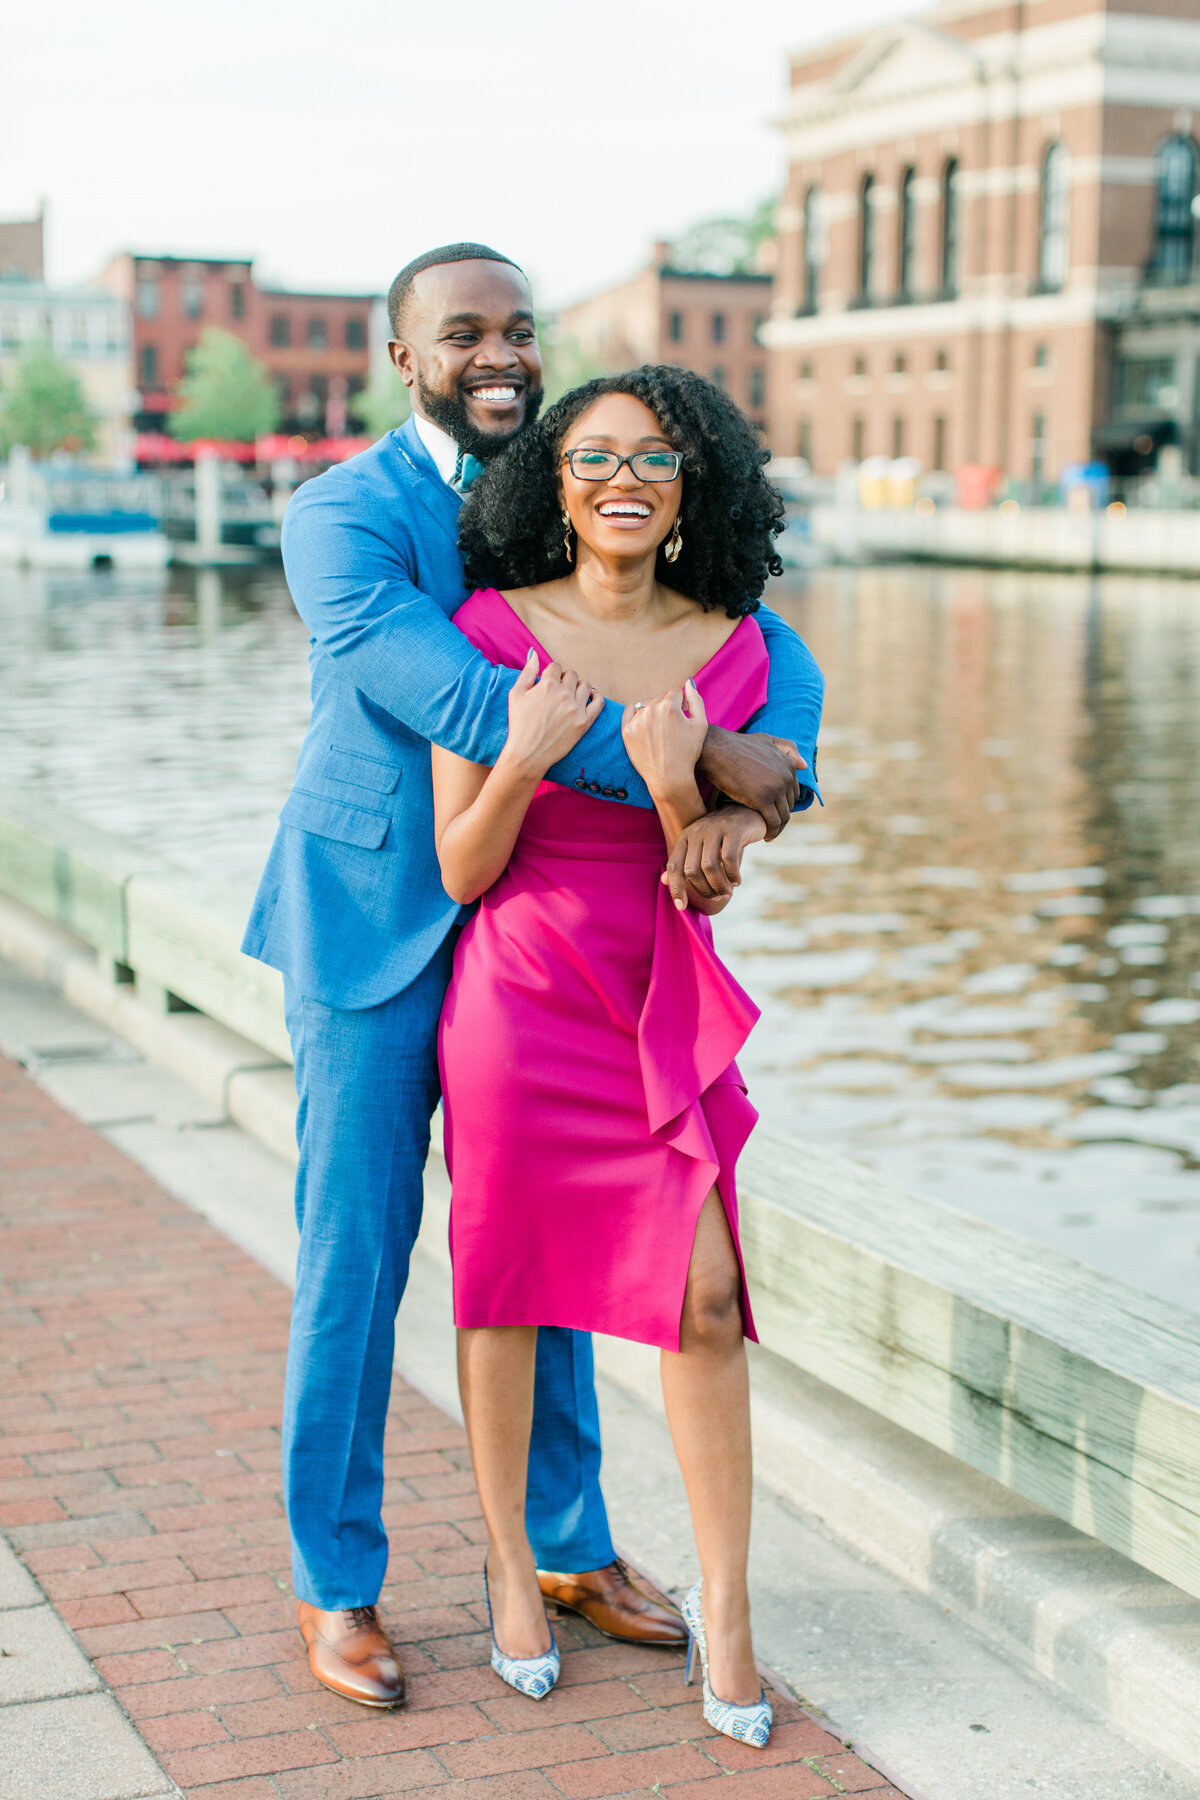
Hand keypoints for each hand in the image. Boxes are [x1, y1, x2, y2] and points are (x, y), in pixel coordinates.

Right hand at [503, 651, 601, 778]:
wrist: (528, 753)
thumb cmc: (519, 724)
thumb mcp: (516, 694)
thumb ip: (527, 672)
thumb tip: (534, 653)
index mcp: (547, 684)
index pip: (556, 667)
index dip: (551, 673)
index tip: (549, 682)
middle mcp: (564, 693)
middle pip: (572, 675)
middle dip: (565, 679)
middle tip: (559, 691)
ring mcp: (576, 708)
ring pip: (586, 686)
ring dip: (579, 687)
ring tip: (572, 695)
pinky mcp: (584, 722)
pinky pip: (599, 702)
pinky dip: (596, 697)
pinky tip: (589, 699)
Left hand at [621, 680, 707, 802]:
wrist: (669, 778)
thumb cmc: (688, 753)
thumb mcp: (700, 724)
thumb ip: (696, 700)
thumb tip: (688, 682)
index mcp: (669, 706)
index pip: (675, 693)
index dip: (682, 704)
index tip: (683, 716)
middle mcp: (650, 710)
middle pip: (661, 698)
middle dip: (668, 707)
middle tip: (673, 726)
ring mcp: (636, 720)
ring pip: (647, 704)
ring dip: (654, 711)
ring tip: (661, 729)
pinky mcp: (626, 730)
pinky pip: (630, 711)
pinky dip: (638, 712)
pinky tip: (646, 721)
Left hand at [662, 805, 766, 910]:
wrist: (746, 814)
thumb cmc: (721, 838)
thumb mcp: (701, 848)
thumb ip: (684, 864)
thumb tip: (663, 881)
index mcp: (685, 837)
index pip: (674, 865)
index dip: (676, 888)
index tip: (681, 907)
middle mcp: (696, 832)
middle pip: (692, 869)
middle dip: (703, 890)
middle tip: (716, 897)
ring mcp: (714, 829)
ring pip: (710, 866)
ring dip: (718, 885)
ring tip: (727, 892)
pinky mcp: (733, 830)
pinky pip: (729, 859)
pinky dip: (732, 875)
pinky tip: (737, 881)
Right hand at [696, 727, 805, 840]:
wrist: (716, 750)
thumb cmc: (736, 745)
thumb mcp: (765, 739)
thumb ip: (787, 748)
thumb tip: (805, 765)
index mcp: (788, 764)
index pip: (794, 792)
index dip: (784, 805)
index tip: (774, 813)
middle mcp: (786, 776)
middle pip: (789, 806)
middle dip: (781, 817)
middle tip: (770, 827)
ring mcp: (775, 788)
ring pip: (783, 816)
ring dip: (777, 828)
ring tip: (768, 834)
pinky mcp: (763, 799)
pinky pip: (773, 822)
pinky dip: (771, 832)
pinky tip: (764, 836)